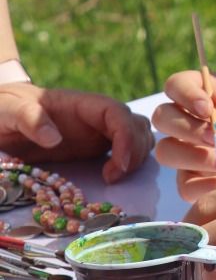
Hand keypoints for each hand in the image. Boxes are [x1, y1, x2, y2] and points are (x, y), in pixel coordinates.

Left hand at [0, 84, 152, 182]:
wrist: (2, 115)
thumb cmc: (4, 108)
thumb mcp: (8, 109)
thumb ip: (29, 118)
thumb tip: (54, 138)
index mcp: (80, 103)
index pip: (117, 113)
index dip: (126, 136)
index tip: (120, 163)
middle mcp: (95, 116)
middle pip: (136, 125)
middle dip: (136, 150)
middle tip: (114, 175)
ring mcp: (97, 130)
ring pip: (137, 136)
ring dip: (137, 156)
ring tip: (113, 176)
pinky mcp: (95, 145)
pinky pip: (126, 149)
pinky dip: (129, 162)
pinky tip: (110, 175)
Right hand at [151, 72, 215, 201]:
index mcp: (209, 95)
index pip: (177, 84)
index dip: (184, 94)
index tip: (207, 108)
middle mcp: (193, 122)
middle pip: (162, 117)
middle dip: (187, 128)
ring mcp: (191, 152)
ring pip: (165, 151)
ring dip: (193, 157)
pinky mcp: (197, 181)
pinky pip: (184, 186)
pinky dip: (207, 185)